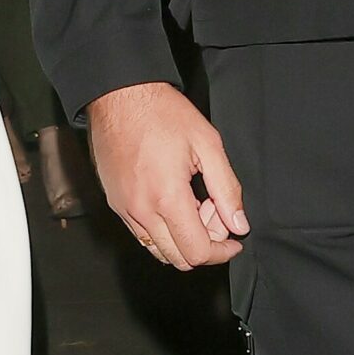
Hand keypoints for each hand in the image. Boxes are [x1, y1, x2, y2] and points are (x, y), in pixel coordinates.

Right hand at [87, 81, 247, 269]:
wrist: (119, 96)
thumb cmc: (161, 113)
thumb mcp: (208, 144)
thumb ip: (227, 189)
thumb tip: (238, 224)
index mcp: (167, 198)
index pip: (197, 252)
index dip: (222, 252)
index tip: (234, 239)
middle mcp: (141, 210)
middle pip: (178, 258)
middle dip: (204, 244)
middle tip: (214, 212)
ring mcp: (124, 209)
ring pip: (158, 250)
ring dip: (182, 238)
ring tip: (194, 204)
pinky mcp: (115, 203)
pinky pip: (141, 234)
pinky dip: (162, 230)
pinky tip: (173, 200)